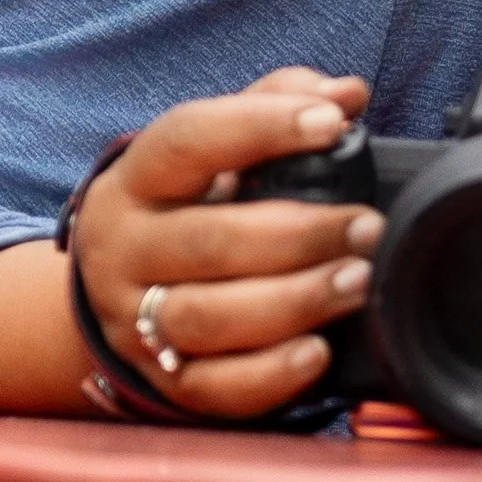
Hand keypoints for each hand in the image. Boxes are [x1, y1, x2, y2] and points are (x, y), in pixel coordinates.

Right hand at [70, 66, 383, 419]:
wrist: (115, 281)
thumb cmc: (187, 198)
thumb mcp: (214, 143)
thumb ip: (279, 102)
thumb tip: (347, 93)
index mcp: (138, 178)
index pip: (189, 139)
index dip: (263, 126)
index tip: (332, 124)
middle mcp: (125, 249)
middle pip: (211, 241)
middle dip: (302, 234)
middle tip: (367, 226)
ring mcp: (136, 320)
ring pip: (212, 318)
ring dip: (296, 300)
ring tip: (358, 280)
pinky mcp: (161, 381)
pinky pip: (214, 388)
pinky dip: (270, 374)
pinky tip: (317, 350)